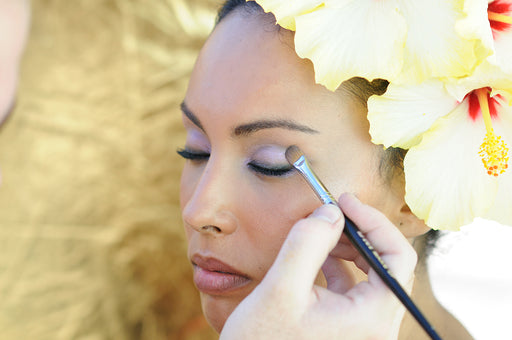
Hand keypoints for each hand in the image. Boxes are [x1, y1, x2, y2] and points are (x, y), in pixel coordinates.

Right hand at [219, 193, 416, 339]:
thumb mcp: (280, 287)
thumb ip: (308, 243)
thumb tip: (332, 211)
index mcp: (372, 319)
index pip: (397, 257)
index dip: (374, 221)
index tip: (346, 201)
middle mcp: (376, 327)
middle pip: (387, 264)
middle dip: (359, 232)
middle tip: (332, 211)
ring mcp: (363, 329)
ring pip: (371, 275)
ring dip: (349, 247)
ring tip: (322, 231)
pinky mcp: (348, 327)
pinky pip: (355, 289)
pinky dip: (340, 265)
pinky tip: (319, 255)